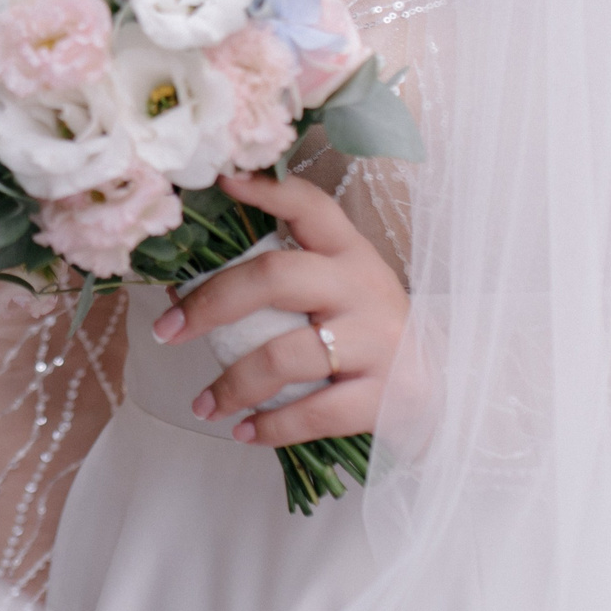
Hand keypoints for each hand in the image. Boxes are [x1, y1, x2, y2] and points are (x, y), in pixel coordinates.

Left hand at [149, 172, 408, 447]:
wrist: (444, 390)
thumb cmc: (366, 332)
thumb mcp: (334, 293)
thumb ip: (275, 285)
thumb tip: (178, 289)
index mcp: (348, 253)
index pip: (309, 206)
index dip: (267, 190)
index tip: (222, 178)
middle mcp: (363, 287)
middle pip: (277, 277)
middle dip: (212, 303)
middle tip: (167, 330)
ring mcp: (377, 341)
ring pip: (286, 355)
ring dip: (233, 384)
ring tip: (203, 405)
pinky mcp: (385, 395)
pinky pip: (315, 411)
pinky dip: (271, 426)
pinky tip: (245, 431)